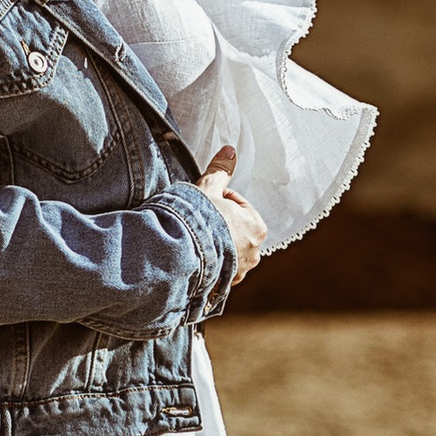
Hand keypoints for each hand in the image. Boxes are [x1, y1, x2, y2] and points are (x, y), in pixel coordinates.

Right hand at [199, 144, 267, 286]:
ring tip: (193, 240)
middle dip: (217, 223)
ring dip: (214, 245)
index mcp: (256, 225)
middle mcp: (254, 251)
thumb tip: (230, 149)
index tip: (202, 202)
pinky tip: (194, 257)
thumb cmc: (197, 218)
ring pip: (227, 250)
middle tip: (196, 220)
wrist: (179, 254)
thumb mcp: (208, 188)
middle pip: (233, 228)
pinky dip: (209, 264)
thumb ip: (221, 169)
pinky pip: (218, 271)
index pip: (236, 204)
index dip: (216, 199)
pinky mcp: (225, 285)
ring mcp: (240, 271)